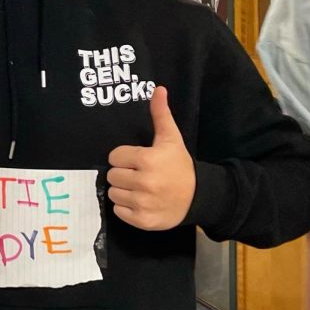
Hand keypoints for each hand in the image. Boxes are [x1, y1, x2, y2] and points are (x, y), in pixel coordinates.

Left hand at [106, 87, 194, 229]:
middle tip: (138, 174)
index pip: (115, 156)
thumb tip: (158, 89)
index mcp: (148, 160)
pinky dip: (126, 207)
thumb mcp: (171, 138)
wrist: (198, 197)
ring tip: (139, 188)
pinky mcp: (142, 220)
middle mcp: (144, 182)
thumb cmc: (180, 165)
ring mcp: (143, 203)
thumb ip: (161, 114)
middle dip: (123, 173)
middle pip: (112, 175)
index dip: (124, 157)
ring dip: (123, 190)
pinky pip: (118, 211)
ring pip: (113, 193)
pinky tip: (140, 201)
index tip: (137, 160)